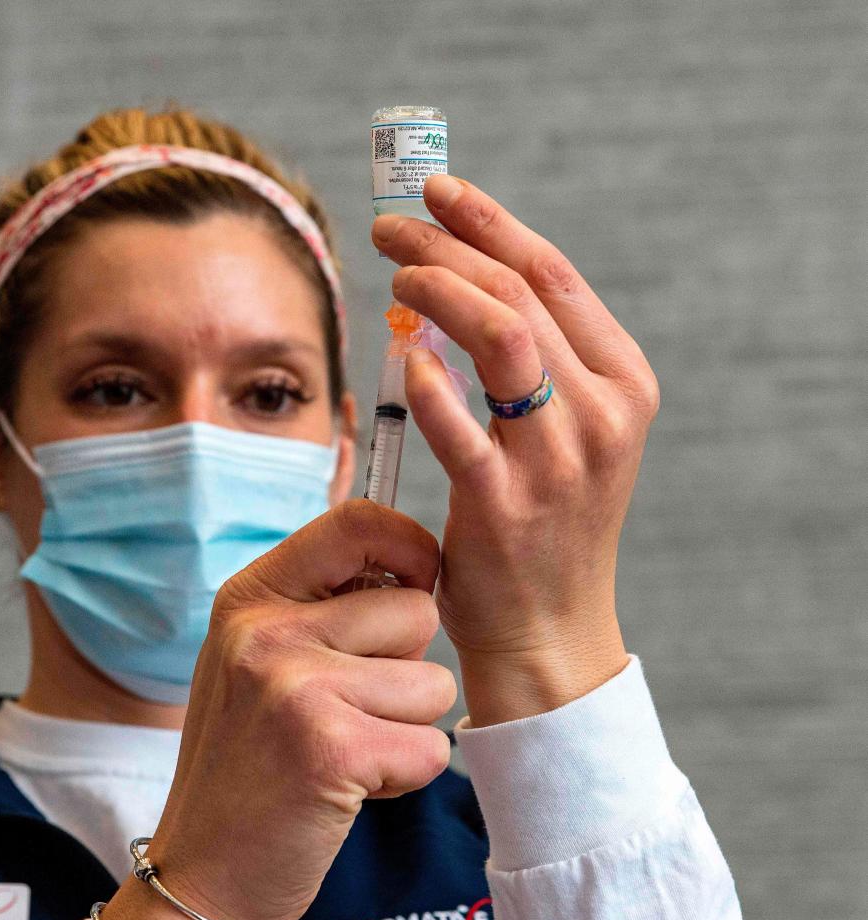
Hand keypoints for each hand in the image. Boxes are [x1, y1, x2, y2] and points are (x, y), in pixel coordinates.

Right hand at [100, 500, 456, 919]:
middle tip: (352, 709)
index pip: (356, 521)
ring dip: (406, 726)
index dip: (410, 545)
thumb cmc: (245, 762)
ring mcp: (293, 685)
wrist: (202, 868)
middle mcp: (266, 630)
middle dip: (407, 666)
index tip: (418, 583)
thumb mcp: (257, 659)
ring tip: (345, 750)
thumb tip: (412, 568)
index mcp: (250, 597)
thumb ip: (320, 607)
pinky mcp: (328, 748)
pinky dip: (405, 777)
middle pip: (416, 609)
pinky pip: (431, 746)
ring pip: (433, 680)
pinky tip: (348, 786)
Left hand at [372, 175, 659, 726]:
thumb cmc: (547, 522)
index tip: (438, 191)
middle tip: (392, 227)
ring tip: (392, 274)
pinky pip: (461, 427)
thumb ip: (531, 363)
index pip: (554, 276)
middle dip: (448, 246)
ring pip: (500, 338)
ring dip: (437, 291)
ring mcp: (558, 461)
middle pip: (519, 294)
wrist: (551, 630)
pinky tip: (400, 353)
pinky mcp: (504, 506)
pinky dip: (428, 381)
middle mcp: (602, 414)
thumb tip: (451, 286)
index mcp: (625, 384)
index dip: (492, 223)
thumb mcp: (567, 433)